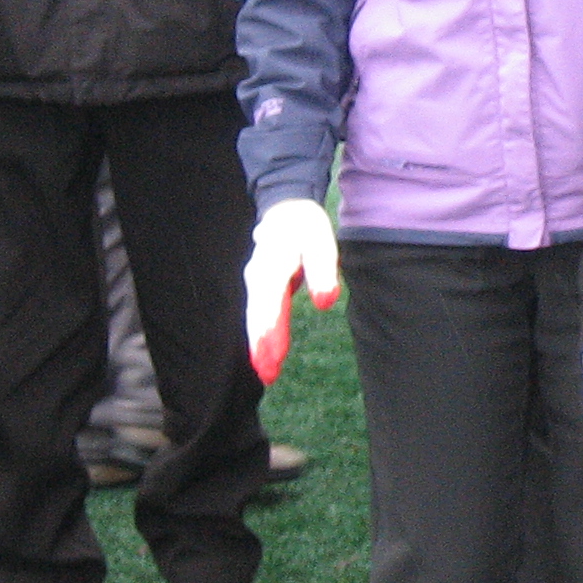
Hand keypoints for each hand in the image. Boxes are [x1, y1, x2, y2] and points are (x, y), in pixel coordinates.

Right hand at [243, 198, 340, 383]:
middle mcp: (258, 277)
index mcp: (271, 268)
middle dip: (261, 346)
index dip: (272, 332)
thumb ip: (322, 272)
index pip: (269, 306)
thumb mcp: (320, 243)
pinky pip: (262, 313)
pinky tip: (268, 351)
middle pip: (258, 317)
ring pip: (257, 318)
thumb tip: (325, 303)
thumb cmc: (305, 225)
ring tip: (267, 372)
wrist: (287, 208)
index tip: (274, 356)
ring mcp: (257, 282)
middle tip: (268, 375)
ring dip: (260, 344)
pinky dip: (264, 332)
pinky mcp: (263, 286)